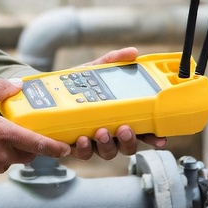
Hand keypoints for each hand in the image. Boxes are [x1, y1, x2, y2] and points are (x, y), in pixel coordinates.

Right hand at [0, 78, 71, 182]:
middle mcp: (3, 154)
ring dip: (6, 153)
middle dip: (27, 147)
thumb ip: (0, 89)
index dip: (55, 148)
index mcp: (6, 135)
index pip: (38, 144)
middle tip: (19, 136)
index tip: (65, 149)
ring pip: (8, 161)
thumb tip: (18, 83)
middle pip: (26, 155)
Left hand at [69, 46, 167, 160]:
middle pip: (127, 146)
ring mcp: (92, 140)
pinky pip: (83, 154)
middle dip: (129, 141)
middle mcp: (109, 131)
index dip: (153, 138)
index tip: (160, 139)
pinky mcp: (73, 145)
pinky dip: (84, 149)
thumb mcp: (94, 70)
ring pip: (108, 152)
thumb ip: (112, 61)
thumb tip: (131, 53)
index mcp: (119, 116)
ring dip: (107, 145)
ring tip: (101, 131)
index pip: (142, 130)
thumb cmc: (76, 83)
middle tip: (124, 129)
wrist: (48, 89)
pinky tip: (81, 139)